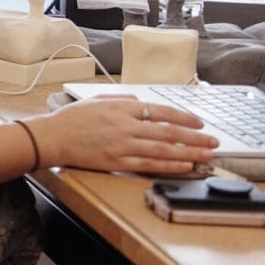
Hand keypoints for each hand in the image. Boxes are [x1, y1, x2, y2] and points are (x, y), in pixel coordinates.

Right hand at [34, 98, 218, 175]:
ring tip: (207, 155)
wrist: (51, 137)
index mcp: (122, 108)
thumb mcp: (96, 99)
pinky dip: (170, 165)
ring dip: (190, 153)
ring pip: (164, 150)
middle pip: (169, 132)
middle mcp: (126, 126)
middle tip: (213, 141)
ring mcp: (123, 145)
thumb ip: (123, 100)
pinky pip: (150, 164)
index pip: (161, 111)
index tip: (199, 123)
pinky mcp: (118, 162)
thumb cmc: (71, 119)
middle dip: (195, 137)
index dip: (184, 117)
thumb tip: (143, 104)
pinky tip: (184, 166)